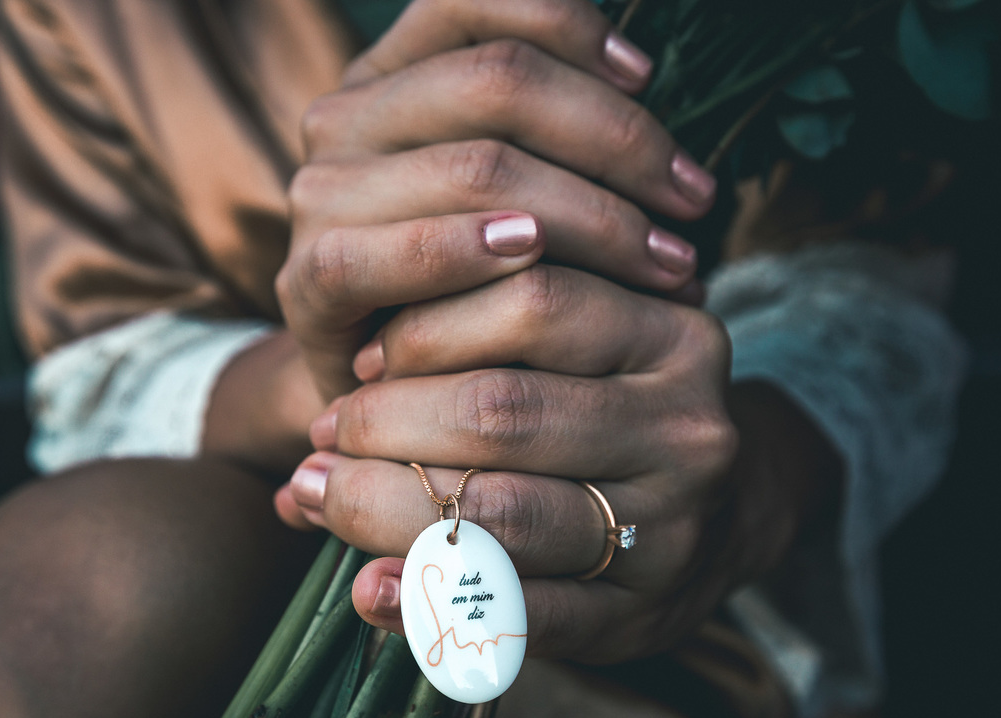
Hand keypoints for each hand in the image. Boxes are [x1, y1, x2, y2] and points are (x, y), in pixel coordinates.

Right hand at [277, 0, 715, 401]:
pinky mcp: (307, 280)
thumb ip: (554, 132)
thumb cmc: (480, 286)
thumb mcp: (521, 192)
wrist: (395, 394)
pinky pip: (387, 248)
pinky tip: (532, 259)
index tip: (649, 81)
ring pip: (473, 164)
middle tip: (693, 202)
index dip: (573, 28)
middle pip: (499, 83)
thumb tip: (644, 82)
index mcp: (394, 75)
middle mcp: (346, 118)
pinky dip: (464, 250)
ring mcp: (321, 196)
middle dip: (617, 139)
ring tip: (664, 262)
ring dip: (590, 214)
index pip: (478, 4)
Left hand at [279, 265, 743, 662]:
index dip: (424, 328)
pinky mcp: (640, 613)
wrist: (726, 511)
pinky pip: (521, 611)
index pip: (533, 304)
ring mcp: (673, 528)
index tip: (363, 358)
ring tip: (322, 492)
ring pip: (500, 510)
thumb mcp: (591, 346)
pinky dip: (426, 600)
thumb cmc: (620, 411)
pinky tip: (369, 588)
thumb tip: (351, 350)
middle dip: (385, 421)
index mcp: (674, 335)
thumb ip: (499, 325)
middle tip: (326, 433)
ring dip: (382, 505)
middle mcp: (686, 428)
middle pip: (503, 409)